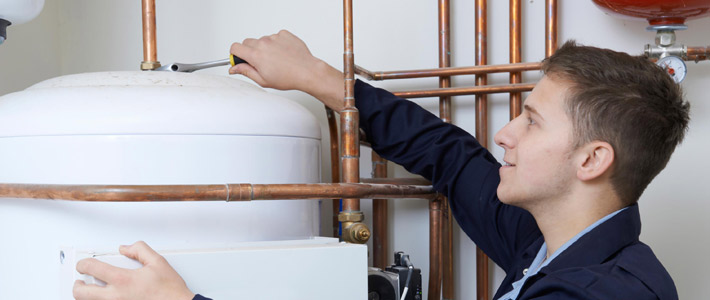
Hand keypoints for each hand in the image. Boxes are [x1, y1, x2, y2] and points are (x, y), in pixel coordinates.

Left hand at [73, 241, 194, 299]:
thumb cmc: (169, 290)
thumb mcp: (157, 262)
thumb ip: (140, 249)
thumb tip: (126, 248)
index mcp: (123, 280)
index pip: (91, 268)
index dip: (83, 263)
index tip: (83, 264)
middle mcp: (115, 297)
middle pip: (81, 292)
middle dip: (77, 285)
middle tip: (80, 281)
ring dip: (85, 297)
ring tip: (89, 291)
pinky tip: (106, 298)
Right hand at [229, 30, 344, 111]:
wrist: (307, 71)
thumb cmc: (288, 78)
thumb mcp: (263, 80)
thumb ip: (245, 71)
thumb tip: (234, 68)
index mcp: (256, 55)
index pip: (235, 47)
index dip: (235, 54)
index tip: (240, 59)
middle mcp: (264, 43)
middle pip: (247, 42)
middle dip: (250, 51)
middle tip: (260, 62)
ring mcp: (275, 37)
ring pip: (262, 40)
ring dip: (265, 47)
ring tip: (276, 60)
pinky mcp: (284, 34)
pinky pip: (275, 36)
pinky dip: (277, 43)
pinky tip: (283, 54)